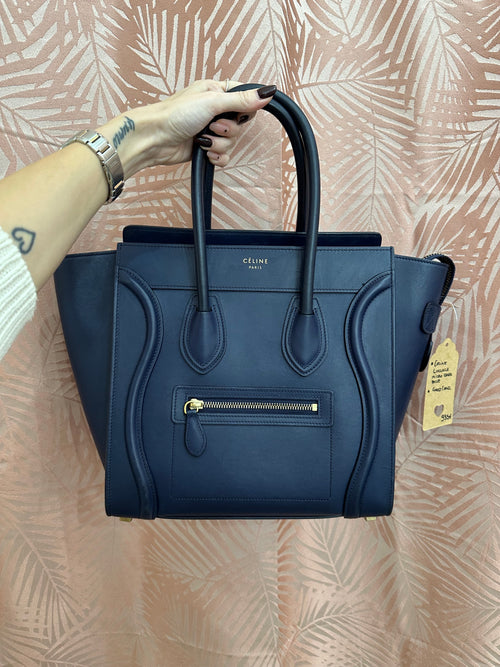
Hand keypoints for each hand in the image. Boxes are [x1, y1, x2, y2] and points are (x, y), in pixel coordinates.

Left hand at [97, 80, 276, 178]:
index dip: (247, 108)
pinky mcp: (206, 148)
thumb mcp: (212, 102)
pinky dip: (217, 157)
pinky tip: (205, 153)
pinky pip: (224, 156)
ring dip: (220, 144)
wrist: (154, 138)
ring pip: (233, 142)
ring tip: (203, 140)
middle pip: (241, 124)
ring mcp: (210, 130)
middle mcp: (215, 110)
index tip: (242, 113)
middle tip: (213, 126)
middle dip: (229, 130)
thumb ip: (241, 100)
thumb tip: (268, 93)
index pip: (245, 98)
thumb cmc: (176, 114)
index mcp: (217, 92)